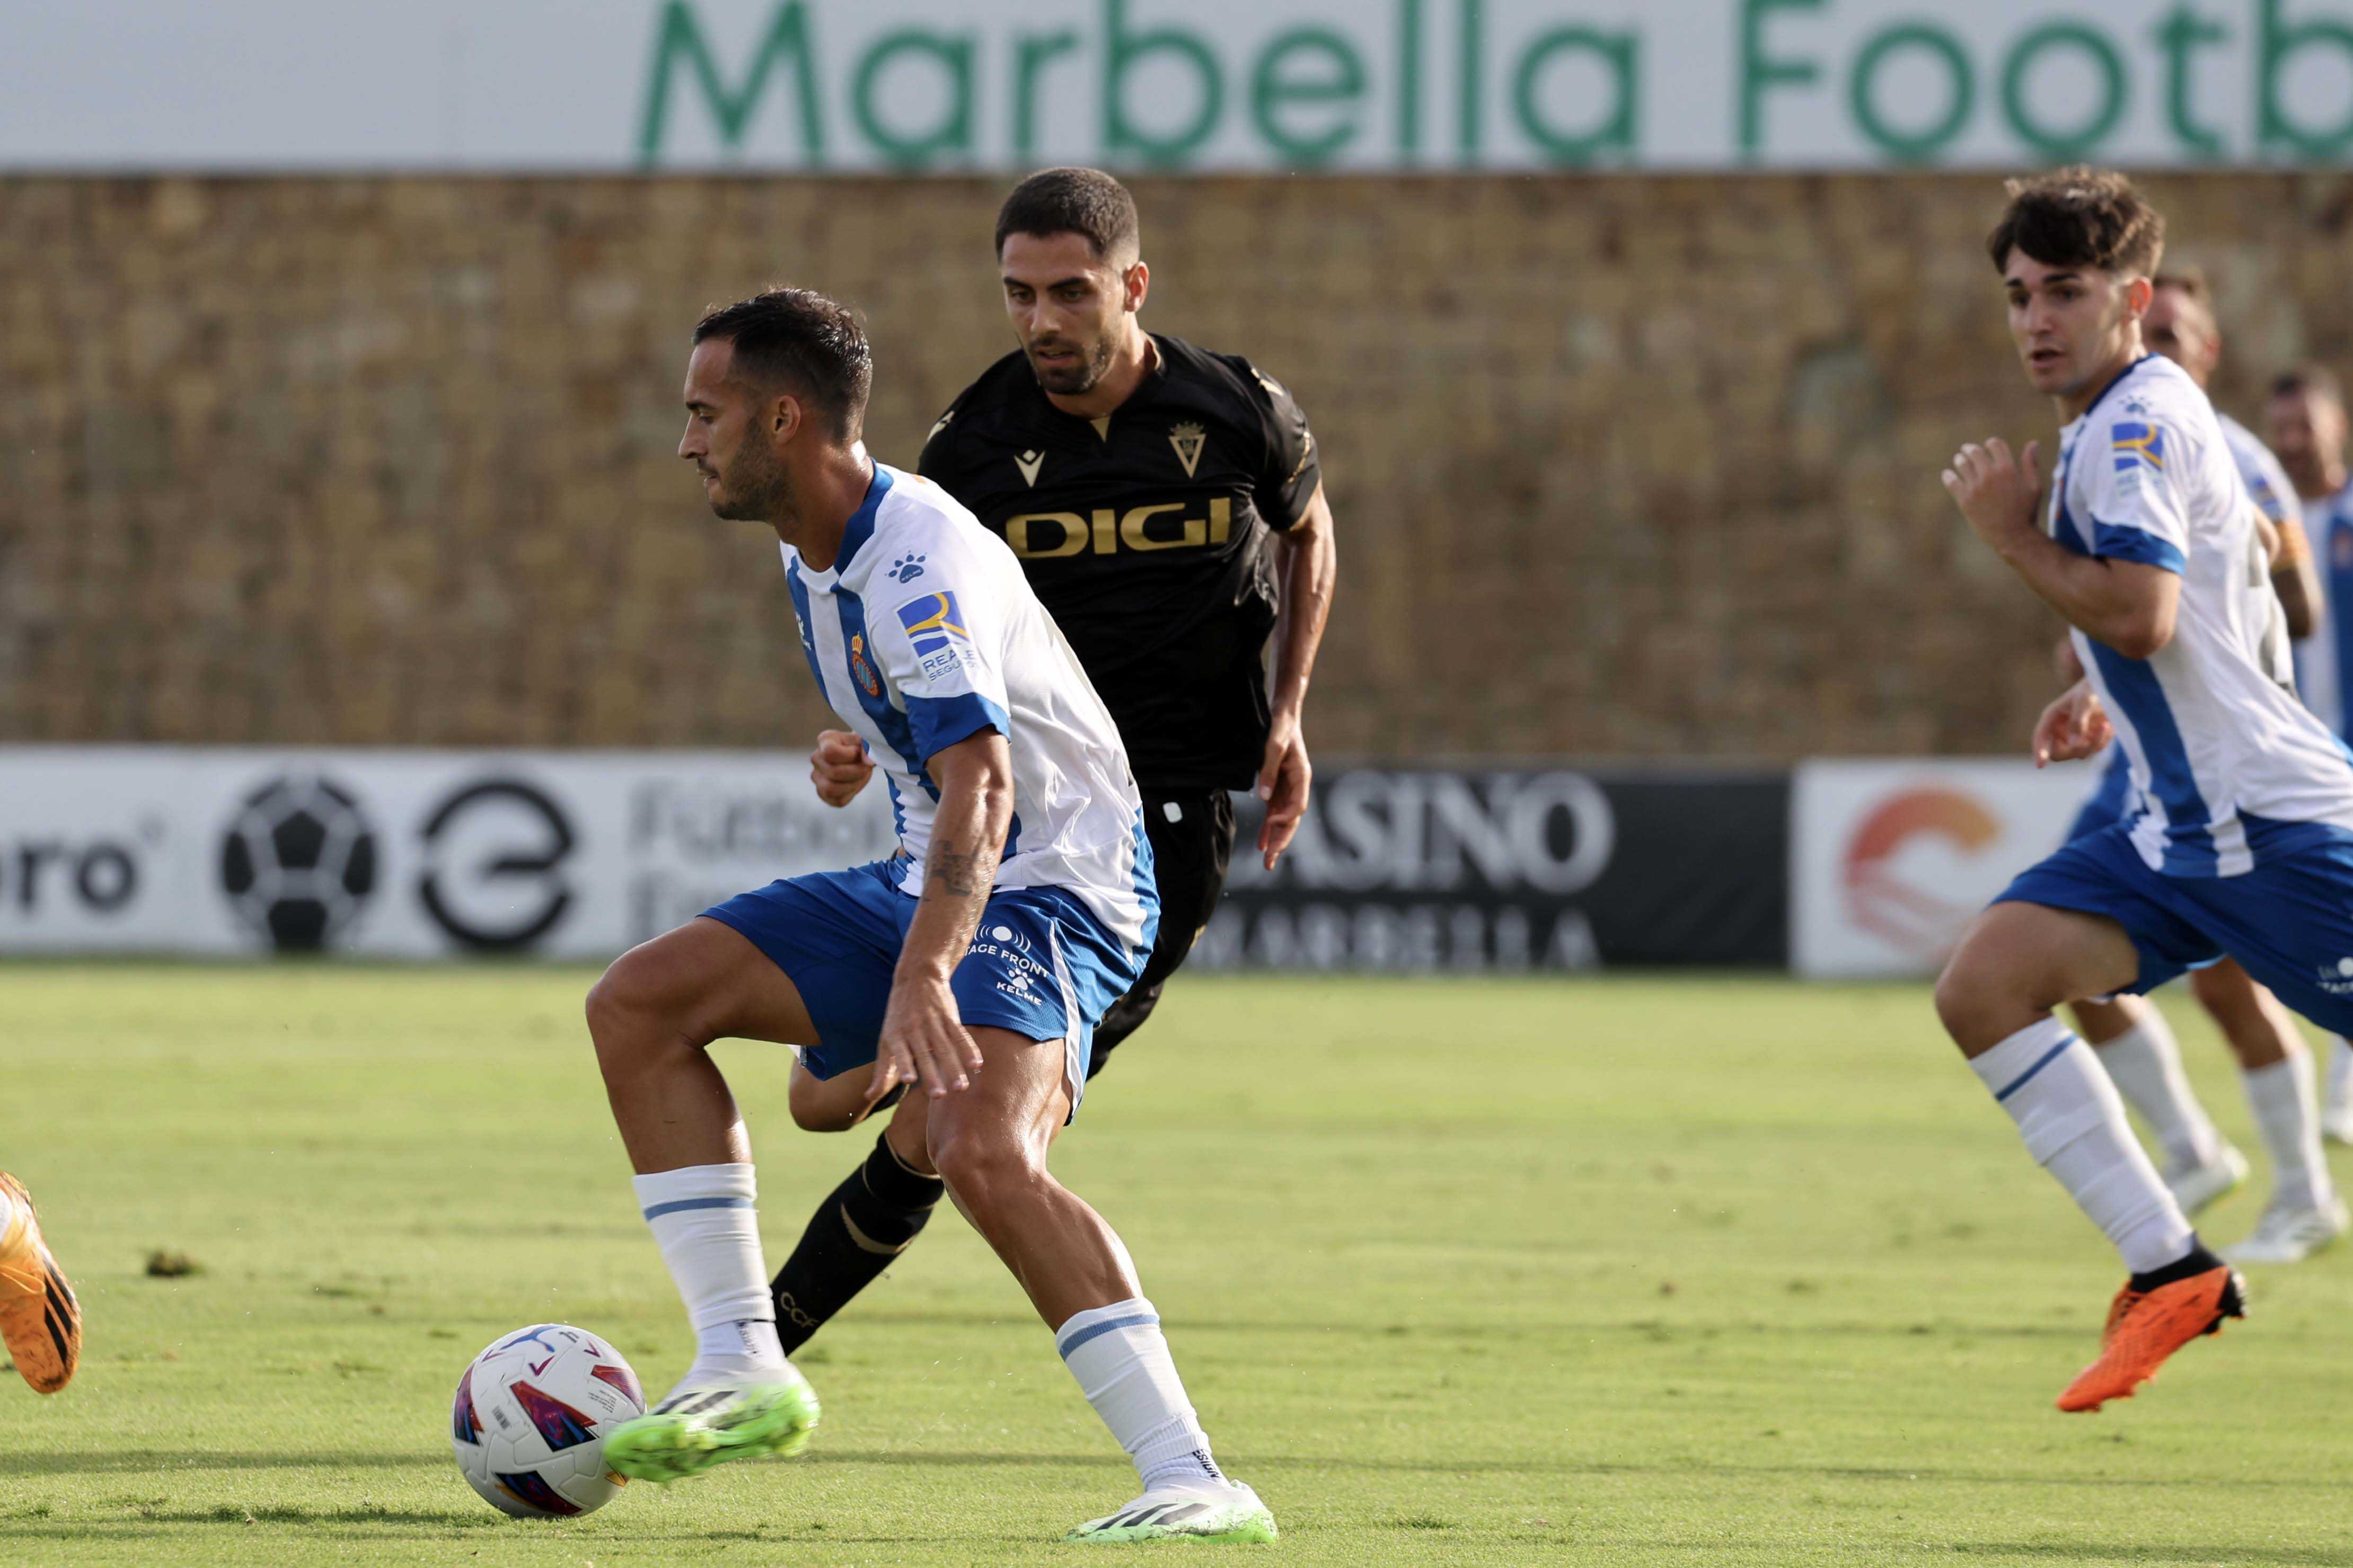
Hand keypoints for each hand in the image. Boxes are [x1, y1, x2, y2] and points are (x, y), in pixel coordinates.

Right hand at [810, 729, 873, 807]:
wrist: (859, 757)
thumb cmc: (861, 747)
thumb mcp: (866, 741)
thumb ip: (868, 748)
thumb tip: (868, 762)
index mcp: (826, 739)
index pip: (830, 752)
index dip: (849, 755)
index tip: (858, 753)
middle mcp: (816, 758)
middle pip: (834, 772)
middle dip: (856, 772)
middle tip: (866, 768)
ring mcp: (817, 777)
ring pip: (830, 789)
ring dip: (852, 785)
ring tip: (860, 776)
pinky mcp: (823, 793)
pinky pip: (837, 800)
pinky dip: (851, 794)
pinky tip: (855, 784)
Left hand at [873, 971, 982, 1099]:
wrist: (916, 977)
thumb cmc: (898, 1017)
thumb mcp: (886, 1040)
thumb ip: (882, 1071)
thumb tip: (869, 1097)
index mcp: (895, 1035)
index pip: (900, 1052)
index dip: (904, 1064)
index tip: (909, 1079)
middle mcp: (913, 1029)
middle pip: (925, 1055)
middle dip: (932, 1075)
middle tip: (939, 1095)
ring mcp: (933, 1022)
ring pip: (945, 1048)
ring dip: (954, 1068)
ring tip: (961, 1088)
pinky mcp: (950, 1017)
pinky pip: (961, 1035)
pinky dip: (969, 1050)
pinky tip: (977, 1064)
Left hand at [1255, 711, 1311, 870]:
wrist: (1283, 714)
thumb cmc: (1280, 726)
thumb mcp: (1273, 744)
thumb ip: (1269, 771)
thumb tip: (1263, 799)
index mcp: (1302, 776)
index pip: (1297, 806)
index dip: (1285, 817)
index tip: (1270, 822)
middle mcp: (1297, 786)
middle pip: (1291, 820)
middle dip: (1281, 841)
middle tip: (1270, 861)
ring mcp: (1287, 789)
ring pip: (1283, 821)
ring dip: (1275, 840)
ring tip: (1267, 862)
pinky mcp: (1277, 789)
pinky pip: (1273, 813)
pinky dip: (1268, 829)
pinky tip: (1261, 844)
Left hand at [1942, 437, 2043, 553]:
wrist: (2013, 537)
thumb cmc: (2026, 512)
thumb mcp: (2034, 486)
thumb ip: (2030, 463)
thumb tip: (2032, 443)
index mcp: (2008, 469)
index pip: (1994, 444)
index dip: (1990, 444)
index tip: (1987, 446)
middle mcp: (1990, 475)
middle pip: (1975, 452)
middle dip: (1970, 449)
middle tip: (1967, 449)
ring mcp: (1976, 487)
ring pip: (1961, 464)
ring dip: (1960, 460)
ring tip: (1959, 460)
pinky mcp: (1964, 500)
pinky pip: (1951, 482)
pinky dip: (1948, 476)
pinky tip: (1947, 475)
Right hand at [2032, 683, 2112, 766]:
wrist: (2111, 687)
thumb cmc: (2092, 688)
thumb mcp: (2085, 700)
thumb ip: (2078, 722)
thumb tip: (2073, 744)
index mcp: (2052, 718)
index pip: (2041, 737)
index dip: (2039, 751)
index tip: (2040, 765)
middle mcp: (2060, 730)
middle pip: (2058, 753)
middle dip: (2074, 749)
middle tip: (2088, 740)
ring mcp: (2074, 737)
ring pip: (2079, 753)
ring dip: (2094, 743)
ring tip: (2106, 724)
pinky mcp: (2089, 740)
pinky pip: (2094, 750)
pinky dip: (2103, 740)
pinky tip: (2108, 725)